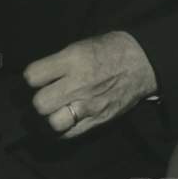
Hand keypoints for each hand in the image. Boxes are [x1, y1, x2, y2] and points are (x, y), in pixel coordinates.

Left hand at [23, 31, 157, 138]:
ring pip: (53, 123)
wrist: (144, 62)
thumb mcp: (83, 44)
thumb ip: (61, 61)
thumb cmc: (112, 49)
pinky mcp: (97, 120)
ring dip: (52, 116)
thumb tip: (41, 76)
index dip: (34, 77)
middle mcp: (79, 84)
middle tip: (49, 95)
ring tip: (58, 109)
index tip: (40, 78)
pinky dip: (63, 129)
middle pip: (40, 103)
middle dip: (41, 99)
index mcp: (74, 59)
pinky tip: (67, 120)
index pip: (33, 76)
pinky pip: (69, 134)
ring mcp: (89, 105)